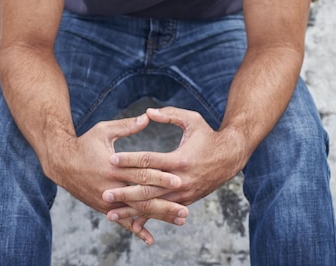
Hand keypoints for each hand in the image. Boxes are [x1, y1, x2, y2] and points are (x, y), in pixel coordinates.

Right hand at [55, 113, 187, 244]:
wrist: (62, 163)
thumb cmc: (85, 143)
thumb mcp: (104, 130)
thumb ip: (127, 126)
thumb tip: (147, 117)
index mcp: (114, 166)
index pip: (141, 173)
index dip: (160, 177)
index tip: (178, 180)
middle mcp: (111, 186)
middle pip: (143, 197)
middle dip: (165, 203)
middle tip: (185, 208)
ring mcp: (108, 200)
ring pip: (137, 212)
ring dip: (159, 217)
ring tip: (180, 219)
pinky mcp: (104, 208)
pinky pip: (123, 221)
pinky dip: (137, 229)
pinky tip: (150, 239)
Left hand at [102, 107, 242, 223]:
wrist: (230, 157)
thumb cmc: (208, 135)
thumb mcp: (192, 119)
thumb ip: (169, 115)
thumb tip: (147, 112)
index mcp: (180, 159)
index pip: (149, 161)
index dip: (130, 160)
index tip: (111, 160)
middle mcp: (181, 180)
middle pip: (148, 188)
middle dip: (125, 192)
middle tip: (105, 193)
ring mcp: (183, 194)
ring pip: (154, 205)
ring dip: (132, 210)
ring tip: (111, 213)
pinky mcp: (185, 201)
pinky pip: (163, 211)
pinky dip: (148, 217)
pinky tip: (132, 223)